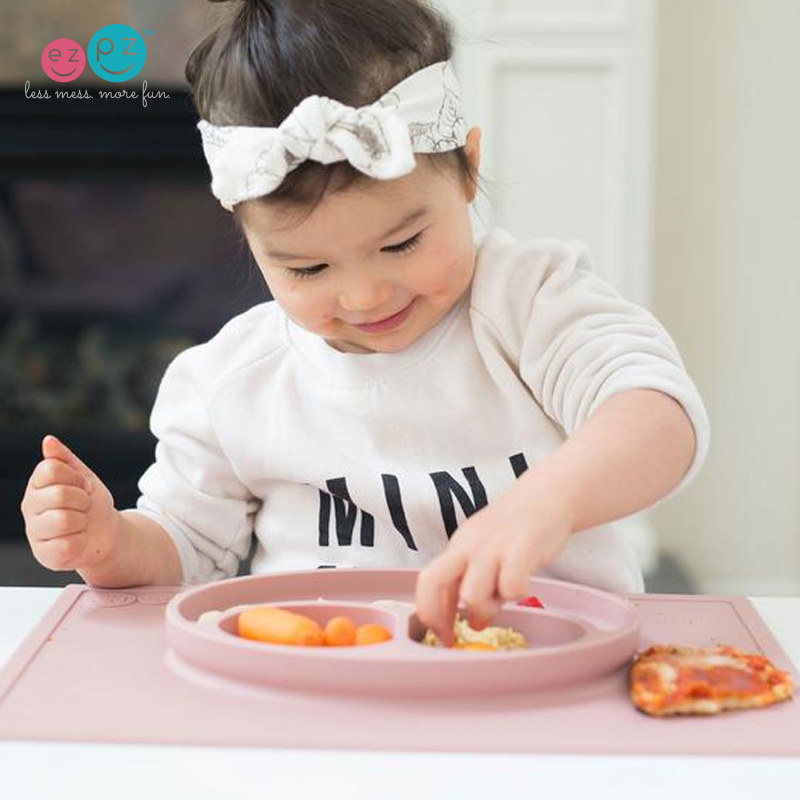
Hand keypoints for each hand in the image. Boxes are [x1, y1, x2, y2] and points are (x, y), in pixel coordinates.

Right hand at [21, 435, 118, 574]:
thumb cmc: (92, 503)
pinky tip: (78, 540)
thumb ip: (64, 459)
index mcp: (36, 485)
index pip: (51, 469)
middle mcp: (29, 508)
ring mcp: (34, 532)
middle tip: (84, 506)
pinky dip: (81, 542)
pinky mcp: (45, 555)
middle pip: (60, 495)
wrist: (106, 532)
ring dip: (83, 521)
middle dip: (83, 500)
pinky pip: (68, 545)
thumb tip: (48, 440)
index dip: (75, 477)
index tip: (82, 486)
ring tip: (81, 523)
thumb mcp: (83, 476)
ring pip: (64, 520)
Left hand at [414, 477, 574, 645]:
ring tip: (501, 600)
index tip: (442, 636)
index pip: (427, 581)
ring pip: (471, 594)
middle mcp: (468, 545)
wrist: (547, 495)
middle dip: (438, 615)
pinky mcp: (522, 548)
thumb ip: (470, 581)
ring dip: (485, 610)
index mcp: (457, 547)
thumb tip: (466, 621)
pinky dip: (516, 595)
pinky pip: (511, 586)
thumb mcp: (483, 551)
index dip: (429, 613)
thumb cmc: (515, 530)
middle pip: (433, 581)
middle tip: (455, 634)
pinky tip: (522, 584)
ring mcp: (493, 546)